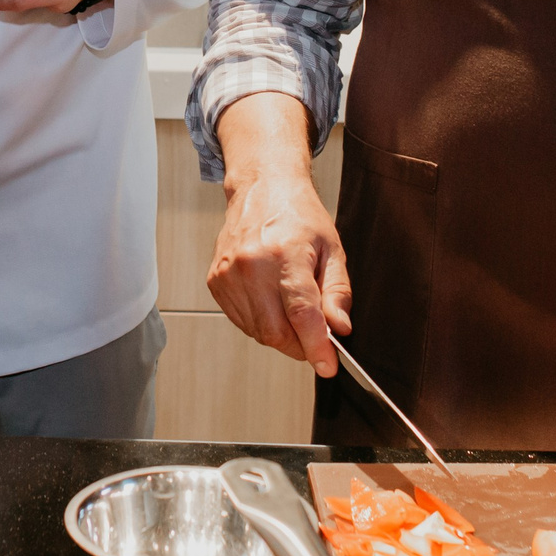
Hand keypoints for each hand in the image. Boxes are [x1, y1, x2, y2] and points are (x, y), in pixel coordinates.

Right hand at [208, 92, 346, 376]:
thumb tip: (340, 330)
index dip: (316, 346)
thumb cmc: (299, 216)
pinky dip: (262, 323)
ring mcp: (228, 274)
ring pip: (258, 332)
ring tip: (293, 308)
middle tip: (316, 338)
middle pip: (275, 332)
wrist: (262, 188)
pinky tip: (272, 301)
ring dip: (281, 335)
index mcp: (285, 253)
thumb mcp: (333, 249)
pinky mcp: (215, 282)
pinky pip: (242, 322)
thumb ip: (338, 292)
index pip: (301, 313)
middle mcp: (251, 264)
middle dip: (300, 346)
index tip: (328, 366)